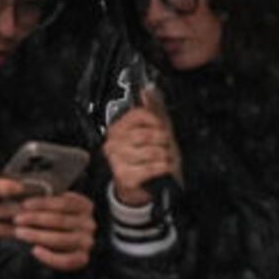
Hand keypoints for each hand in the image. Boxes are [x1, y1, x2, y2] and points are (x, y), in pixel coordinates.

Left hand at [14, 191, 95, 270]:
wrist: (61, 245)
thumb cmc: (52, 220)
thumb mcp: (52, 206)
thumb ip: (45, 200)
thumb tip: (23, 191)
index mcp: (85, 206)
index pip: (65, 202)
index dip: (43, 203)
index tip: (24, 204)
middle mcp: (89, 224)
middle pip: (61, 220)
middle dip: (36, 219)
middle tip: (17, 219)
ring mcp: (87, 242)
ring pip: (62, 239)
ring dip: (37, 236)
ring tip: (19, 233)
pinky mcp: (82, 259)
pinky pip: (67, 260)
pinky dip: (50, 257)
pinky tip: (34, 250)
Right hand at [104, 90, 180, 206]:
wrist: (143, 188)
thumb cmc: (147, 159)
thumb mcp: (153, 131)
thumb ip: (152, 109)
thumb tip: (148, 90)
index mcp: (117, 128)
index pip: (139, 115)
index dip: (156, 120)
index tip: (162, 127)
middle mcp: (113, 143)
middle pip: (147, 134)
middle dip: (163, 142)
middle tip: (165, 147)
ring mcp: (116, 160)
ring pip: (152, 151)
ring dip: (165, 157)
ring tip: (163, 159)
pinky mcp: (124, 177)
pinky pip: (152, 167)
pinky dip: (163, 169)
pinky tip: (161, 169)